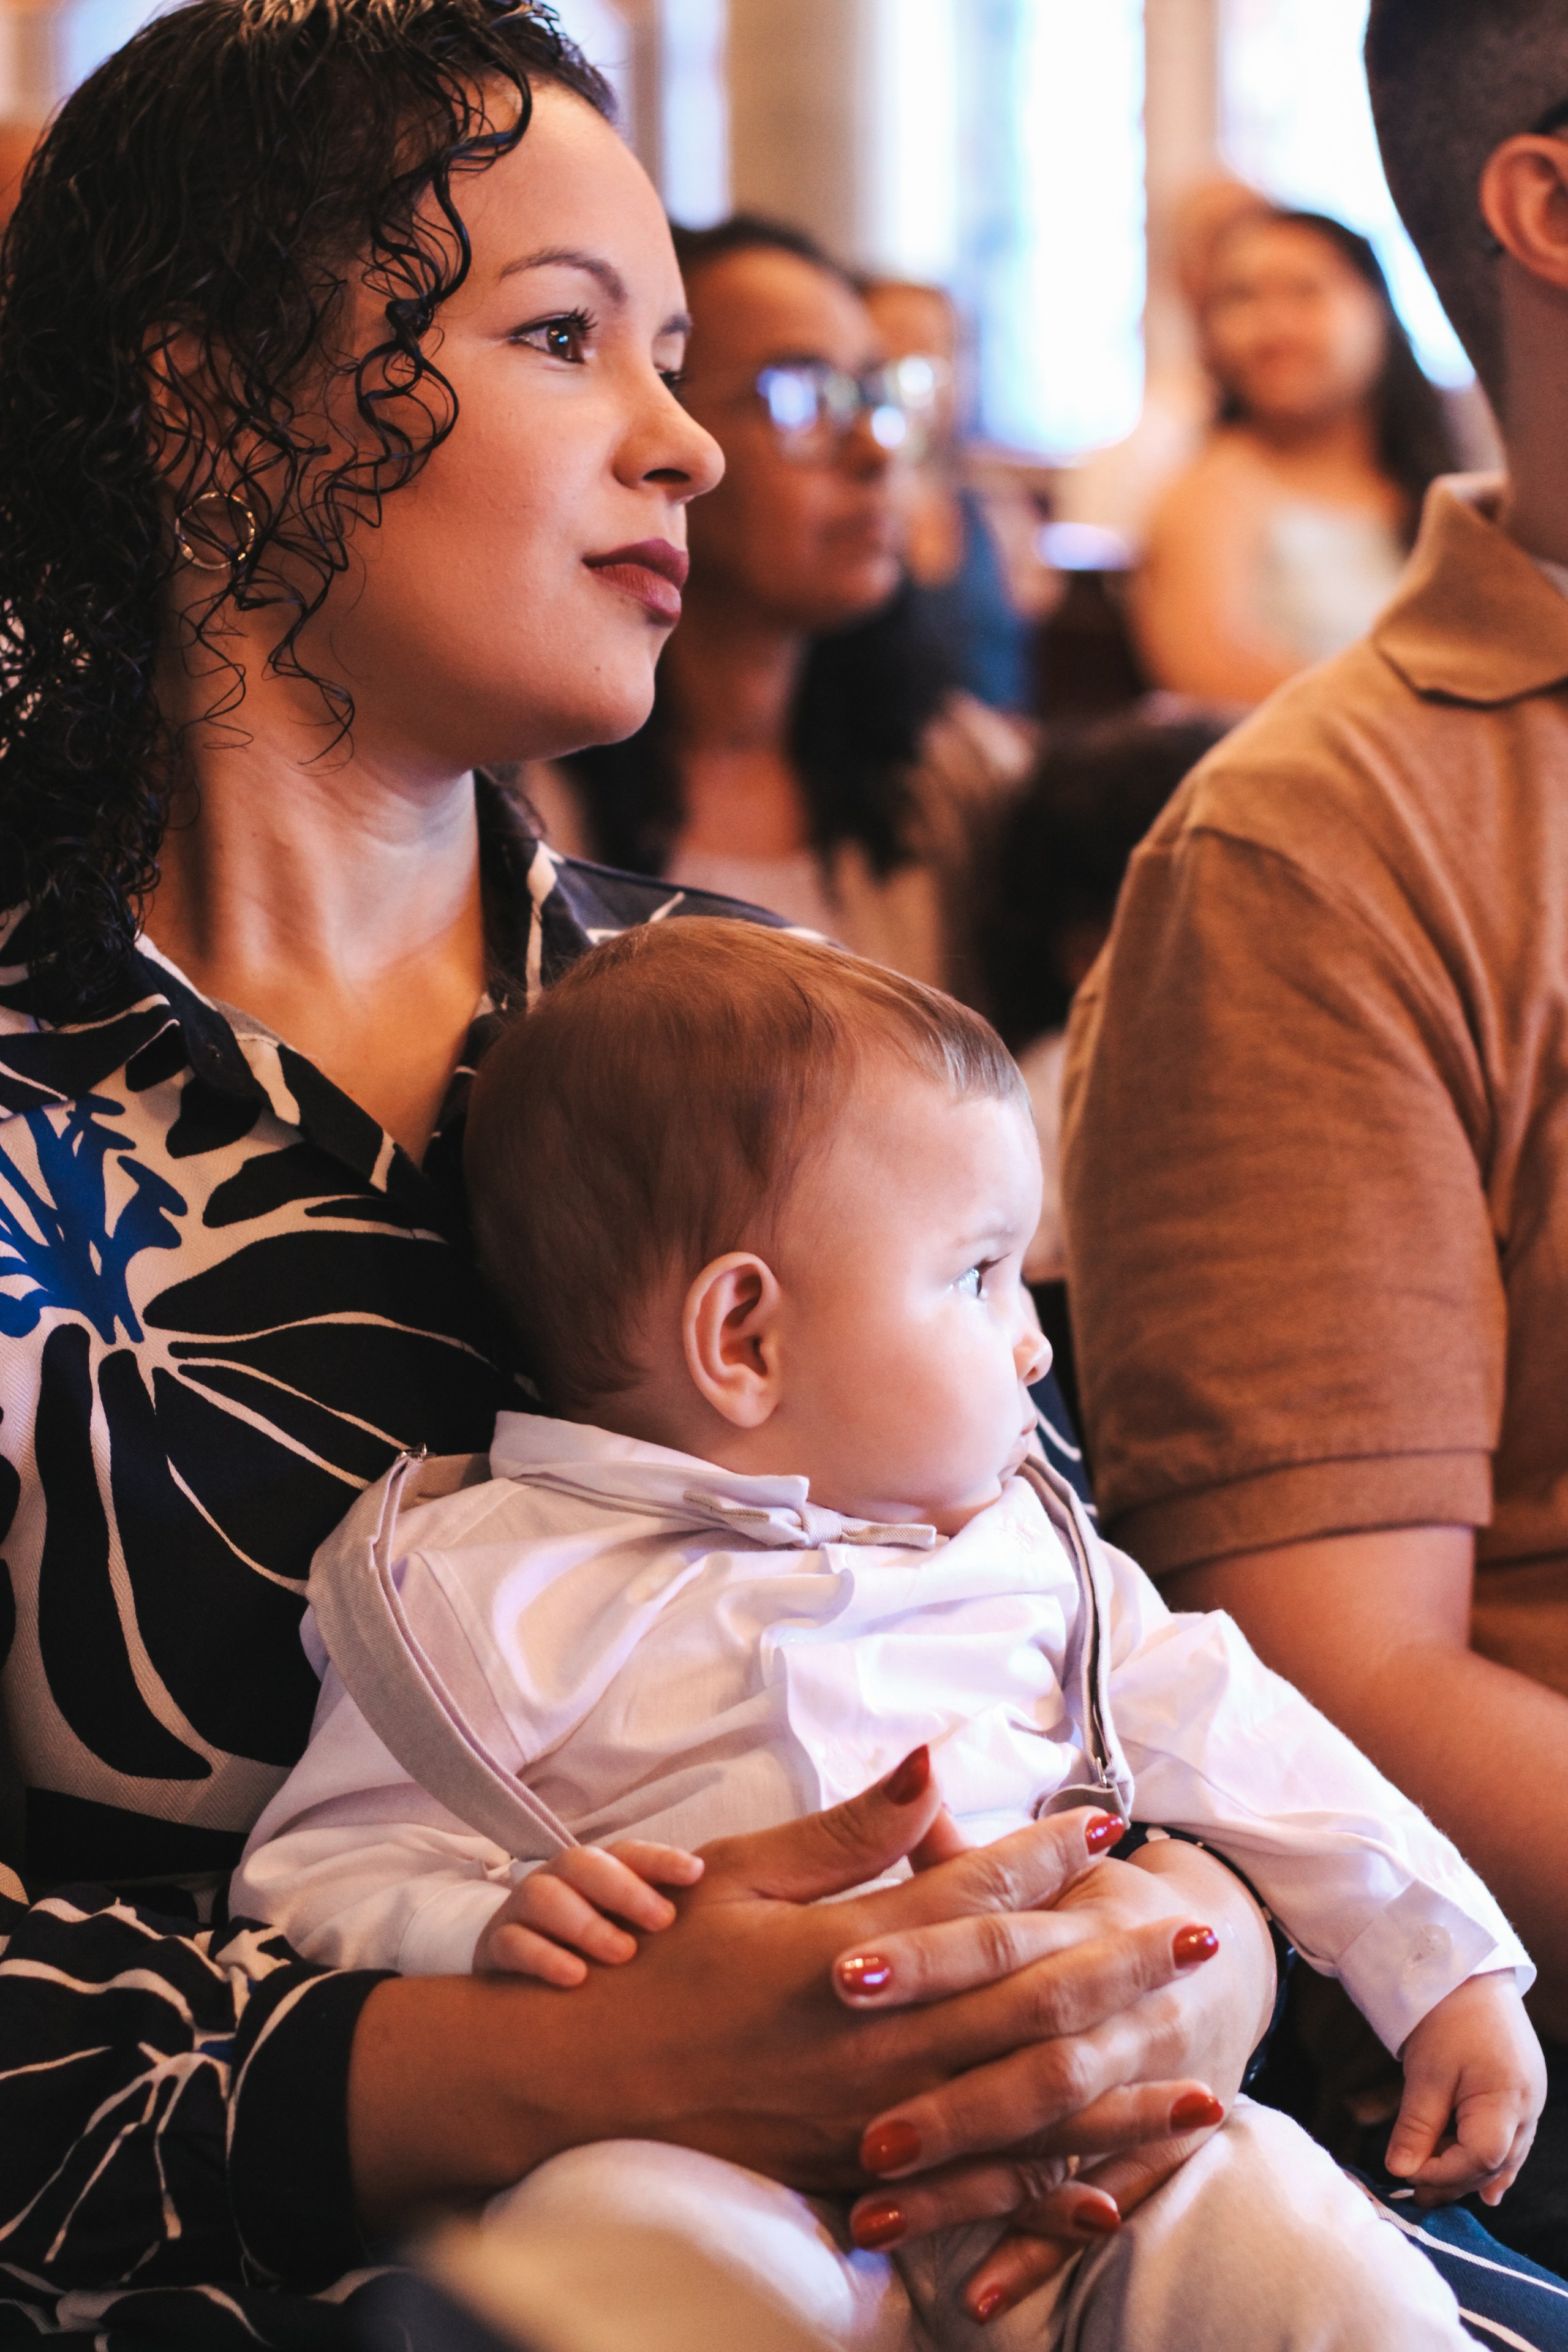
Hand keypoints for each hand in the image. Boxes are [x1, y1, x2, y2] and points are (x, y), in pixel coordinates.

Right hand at [350, 1751, 1224, 2229]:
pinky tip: (1112, 2192)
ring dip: (1120, 2089)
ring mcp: (875, 2122)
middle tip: (1203, 1936)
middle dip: (1124, 1965)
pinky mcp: (858, 2181)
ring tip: (1202, 2077)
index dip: (1046, 1858)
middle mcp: (880, 2041)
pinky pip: (971, 2193)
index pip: (976, 1898)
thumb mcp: (742, 1880)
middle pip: (1029, 1998)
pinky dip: (1048, 2194)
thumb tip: (930, 1768)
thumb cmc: (654, 1969)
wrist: (574, 2089)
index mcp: (851, 1954)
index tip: (1105, 1825)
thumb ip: (847, 1835)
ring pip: (1024, 2104)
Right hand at [473, 1842, 704, 1983]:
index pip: (630, 1852)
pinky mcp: (496, 1947)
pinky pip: (513, 1943)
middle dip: (625, 1888)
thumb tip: (726, 1895)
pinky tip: (575, 1978)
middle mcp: (561, 1881)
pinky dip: (543, 1957)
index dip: (662, 1859)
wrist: (518, 1980)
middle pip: (585, 1864)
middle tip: (663, 1920)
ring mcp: (524, 1910)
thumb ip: (670, 1914)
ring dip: (586, 1922)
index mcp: (599, 1870)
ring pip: (546, 1897)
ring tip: (622, 1953)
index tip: (698, 1874)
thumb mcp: (633, 1926)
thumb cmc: (596, 1948)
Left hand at [838, 1837, 1274, 2321]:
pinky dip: (1041, 2248)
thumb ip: (964, 1849)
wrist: (1215, 1935)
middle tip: (866, 2133)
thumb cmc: (1092, 1894)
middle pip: (1031, 2047)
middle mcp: (1111, 2003)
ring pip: (1056, 2135)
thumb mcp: (1038, 1859)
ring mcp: (1137, 2078)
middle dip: (948, 2096)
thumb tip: (915, 1777)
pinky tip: (977, 2294)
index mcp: (1074, 1921)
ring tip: (879, 2212)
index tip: (843, 1974)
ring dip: (971, 2180)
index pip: (996, 1933)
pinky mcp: (1147, 2142)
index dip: (926, 1953)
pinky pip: (1097, 2203)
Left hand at [1385, 1971, 1544, 2207]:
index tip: (1405, 2175)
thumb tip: (1399, 2172)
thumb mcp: (1426, 2072)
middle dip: (1455, 2181)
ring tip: (1437, 2191)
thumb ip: (1417, 2126)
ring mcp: (1531, 2100)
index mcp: (1508, 2099)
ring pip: (1505, 2155)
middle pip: (1495, 2163)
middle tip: (1416, 2197)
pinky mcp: (1524, 2091)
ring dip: (1471, 2173)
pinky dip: (1492, 2160)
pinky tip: (1485, 2186)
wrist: (1468, 1968)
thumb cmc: (1445, 2014)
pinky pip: (1512, 2140)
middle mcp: (1528, 2106)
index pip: (1479, 2158)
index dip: (1442, 2173)